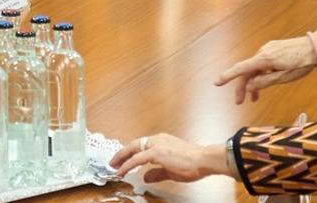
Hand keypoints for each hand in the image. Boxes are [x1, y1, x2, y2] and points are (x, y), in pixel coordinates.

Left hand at [110, 134, 228, 182]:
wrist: (203, 160)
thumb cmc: (193, 163)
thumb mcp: (171, 170)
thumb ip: (157, 173)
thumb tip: (146, 177)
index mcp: (162, 141)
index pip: (142, 144)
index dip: (131, 152)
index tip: (123, 159)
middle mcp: (158, 139)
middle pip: (134, 144)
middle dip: (121, 153)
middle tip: (113, 161)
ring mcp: (156, 144)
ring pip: (133, 149)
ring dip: (121, 157)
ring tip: (113, 165)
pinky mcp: (156, 153)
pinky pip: (136, 159)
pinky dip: (127, 165)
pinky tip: (121, 171)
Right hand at [214, 26, 316, 103]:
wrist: (316, 46)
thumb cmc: (303, 63)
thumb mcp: (285, 77)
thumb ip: (265, 82)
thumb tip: (249, 86)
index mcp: (264, 59)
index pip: (241, 69)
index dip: (228, 76)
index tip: (216, 83)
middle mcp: (263, 52)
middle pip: (247, 70)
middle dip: (243, 87)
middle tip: (240, 102)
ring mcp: (268, 49)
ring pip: (255, 68)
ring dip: (253, 82)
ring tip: (254, 98)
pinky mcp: (274, 49)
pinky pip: (262, 63)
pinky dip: (260, 74)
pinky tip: (264, 83)